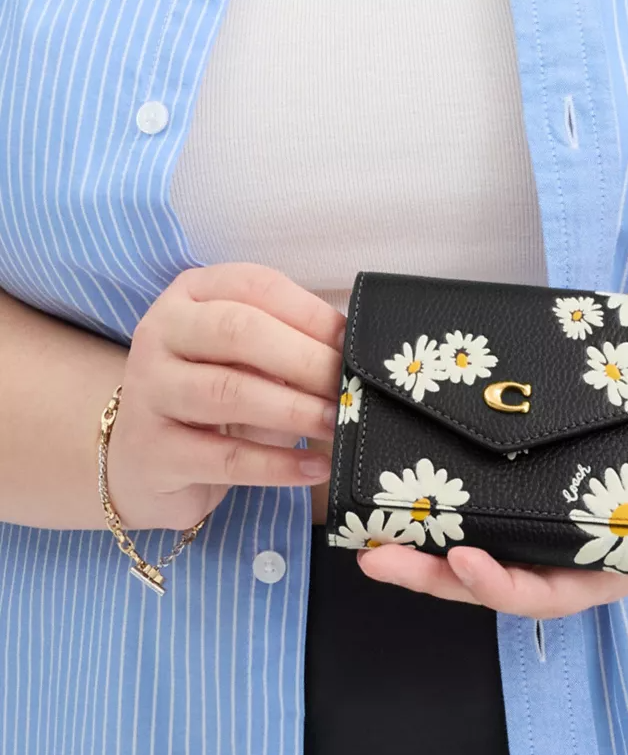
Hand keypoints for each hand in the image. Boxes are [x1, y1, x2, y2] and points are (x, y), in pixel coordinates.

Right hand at [108, 263, 345, 529]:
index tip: (354, 343)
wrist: (142, 463)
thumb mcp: (248, 362)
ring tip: (338, 423)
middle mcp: (161, 333)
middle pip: (238, 332)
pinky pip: (226, 458)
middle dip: (305, 359)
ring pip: (229, 392)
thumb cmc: (213, 402)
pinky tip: (317, 467)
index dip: (311, 313)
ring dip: (296, 409)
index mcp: (191, 297)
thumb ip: (290, 347)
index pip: (254, 287)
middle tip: (350, 385)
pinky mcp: (154, 452)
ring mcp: (150, 392)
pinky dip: (279, 465)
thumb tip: (359, 355)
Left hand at [356, 386, 627, 616]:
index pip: (548, 593)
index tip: (461, 561)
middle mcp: (567, 559)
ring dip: (420, 552)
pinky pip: (480, 520)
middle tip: (376, 558)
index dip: (502, 586)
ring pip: (475, 555)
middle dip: (433, 577)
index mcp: (607, 566)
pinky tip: (399, 503)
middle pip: (492, 582)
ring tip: (365, 538)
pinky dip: (438, 518)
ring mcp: (543, 536)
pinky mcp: (527, 504)